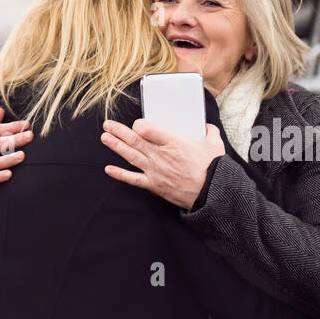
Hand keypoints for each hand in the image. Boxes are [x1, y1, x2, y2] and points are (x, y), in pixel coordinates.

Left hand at [101, 118, 225, 209]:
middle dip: (119, 131)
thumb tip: (208, 126)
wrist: (212, 194)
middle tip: (108, 124)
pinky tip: (108, 169)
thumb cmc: (213, 170)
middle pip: (135, 140)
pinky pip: (134, 179)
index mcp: (174, 142)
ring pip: (131, 155)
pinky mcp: (154, 185)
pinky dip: (120, 174)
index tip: (137, 123)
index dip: (139, 125)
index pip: (148, 129)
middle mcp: (161, 155)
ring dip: (116, 146)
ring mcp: (156, 170)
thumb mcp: (214, 145)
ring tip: (105, 137)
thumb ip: (210, 132)